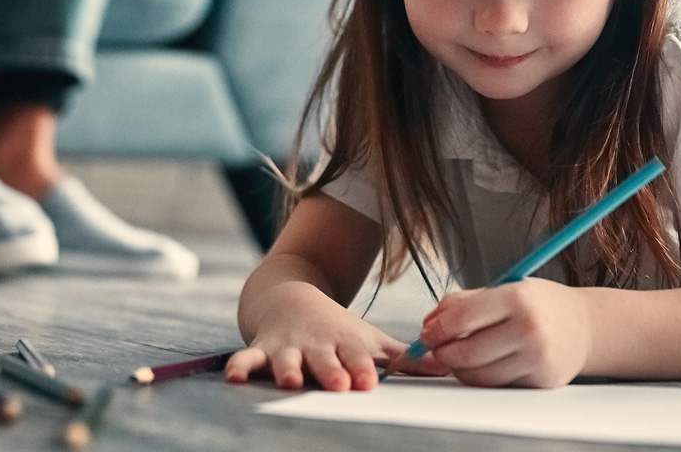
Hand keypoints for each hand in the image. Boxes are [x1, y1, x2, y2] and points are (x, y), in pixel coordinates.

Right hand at [226, 282, 421, 390]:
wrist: (291, 295)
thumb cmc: (338, 329)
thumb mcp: (370, 339)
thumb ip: (404, 358)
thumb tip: (446, 367)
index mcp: (346, 343)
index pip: (357, 357)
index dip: (362, 367)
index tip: (368, 381)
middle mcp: (317, 345)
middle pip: (325, 360)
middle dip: (330, 371)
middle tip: (337, 385)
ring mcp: (289, 346)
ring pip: (288, 359)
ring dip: (288, 369)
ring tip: (290, 381)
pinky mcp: (263, 348)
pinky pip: (248, 357)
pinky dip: (240, 365)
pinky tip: (234, 377)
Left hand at [416, 279, 594, 387]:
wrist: (585, 325)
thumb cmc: (540, 304)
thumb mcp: (505, 288)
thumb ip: (463, 302)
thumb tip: (429, 324)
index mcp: (517, 297)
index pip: (461, 318)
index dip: (436, 330)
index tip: (427, 334)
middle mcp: (529, 328)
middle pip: (466, 353)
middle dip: (442, 354)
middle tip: (436, 350)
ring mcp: (537, 357)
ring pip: (479, 375)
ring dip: (460, 369)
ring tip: (460, 357)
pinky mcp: (542, 380)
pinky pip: (498, 385)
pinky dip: (484, 377)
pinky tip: (486, 364)